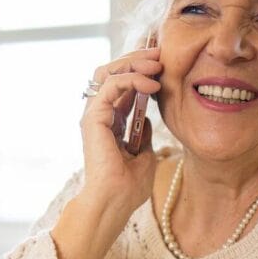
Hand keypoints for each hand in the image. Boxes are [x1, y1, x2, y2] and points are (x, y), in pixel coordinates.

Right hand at [80, 45, 162, 214]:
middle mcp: (99, 115)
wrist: (115, 202)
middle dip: (136, 59)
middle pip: (111, 71)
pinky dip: (131, 79)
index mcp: (109, 122)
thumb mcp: (144, 154)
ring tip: (157, 65)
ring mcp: (94, 115)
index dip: (141, 70)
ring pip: (107, 72)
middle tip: (160, 56)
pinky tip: (151, 85)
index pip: (121, 84)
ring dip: (133, 63)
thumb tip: (147, 118)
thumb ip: (143, 134)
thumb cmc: (128, 187)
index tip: (164, 66)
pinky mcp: (93, 118)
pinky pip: (109, 85)